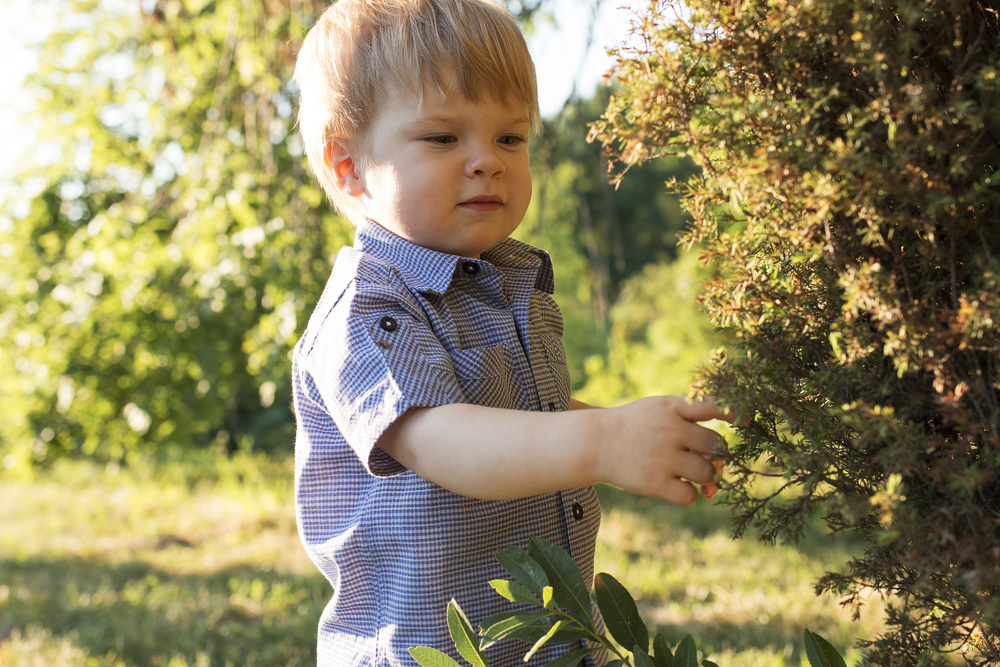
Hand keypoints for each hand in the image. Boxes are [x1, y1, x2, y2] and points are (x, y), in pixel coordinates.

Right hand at [600, 395, 735, 505]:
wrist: (594, 443)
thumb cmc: (633, 427)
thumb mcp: (658, 409)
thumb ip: (688, 423)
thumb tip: (717, 461)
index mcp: (672, 408)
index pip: (711, 405)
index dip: (734, 412)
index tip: (745, 421)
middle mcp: (669, 431)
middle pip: (714, 446)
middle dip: (714, 455)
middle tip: (699, 458)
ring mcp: (662, 457)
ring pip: (707, 473)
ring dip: (705, 477)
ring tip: (688, 474)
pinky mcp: (654, 482)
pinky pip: (689, 496)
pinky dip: (689, 495)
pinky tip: (677, 488)